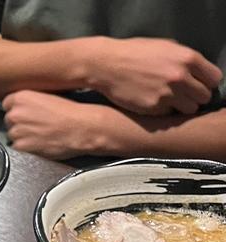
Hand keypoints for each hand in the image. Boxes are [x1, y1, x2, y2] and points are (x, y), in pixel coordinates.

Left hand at [2, 90, 110, 159]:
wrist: (80, 128)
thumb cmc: (70, 112)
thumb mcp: (48, 95)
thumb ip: (31, 100)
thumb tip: (24, 107)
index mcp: (21, 97)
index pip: (7, 103)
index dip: (16, 108)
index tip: (23, 112)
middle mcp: (15, 113)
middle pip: (9, 119)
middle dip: (19, 122)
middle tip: (34, 124)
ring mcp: (17, 131)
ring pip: (12, 134)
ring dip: (21, 135)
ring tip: (38, 134)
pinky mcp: (21, 146)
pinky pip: (17, 146)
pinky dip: (25, 146)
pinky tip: (38, 142)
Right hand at [86, 37, 221, 115]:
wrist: (108, 65)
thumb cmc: (135, 52)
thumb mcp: (166, 47)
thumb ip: (184, 60)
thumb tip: (195, 72)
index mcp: (188, 59)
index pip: (214, 79)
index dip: (206, 83)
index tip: (199, 85)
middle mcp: (181, 77)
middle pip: (203, 97)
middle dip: (195, 96)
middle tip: (183, 95)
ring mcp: (167, 95)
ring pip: (189, 109)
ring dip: (182, 107)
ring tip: (170, 101)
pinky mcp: (153, 108)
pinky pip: (168, 114)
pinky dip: (163, 111)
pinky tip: (153, 102)